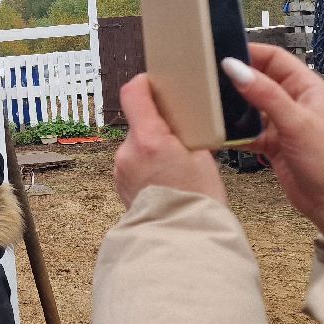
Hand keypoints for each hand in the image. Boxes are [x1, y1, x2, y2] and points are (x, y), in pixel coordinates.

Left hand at [113, 74, 227, 207]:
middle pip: (139, 121)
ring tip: (176, 163)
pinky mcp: (120, 184)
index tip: (155, 83)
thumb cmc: (198, 202)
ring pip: (137, 144)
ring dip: (152, 146)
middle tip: (181, 136)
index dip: (145, 84)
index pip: (133, 93)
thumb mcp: (202, 155)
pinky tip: (166, 178)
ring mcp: (121, 169)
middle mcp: (128, 152)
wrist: (182, 240)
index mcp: (149, 139)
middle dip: (158, 124)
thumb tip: (180, 117)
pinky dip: (147, 165)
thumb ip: (185, 130)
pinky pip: (134, 163)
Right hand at [221, 45, 323, 252]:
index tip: (221, 53)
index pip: (274, 58)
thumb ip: (266, 94)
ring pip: (251, 106)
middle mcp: (293, 101)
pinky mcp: (272, 143)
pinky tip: (219, 134)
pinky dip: (234, 132)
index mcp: (306, 87)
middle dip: (236, 78)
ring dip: (233, 107)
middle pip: (259, 79)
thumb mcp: (296, 123)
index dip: (249, 52)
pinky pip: (247, 131)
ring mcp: (282, 123)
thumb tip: (236, 68)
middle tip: (208, 78)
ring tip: (209, 104)